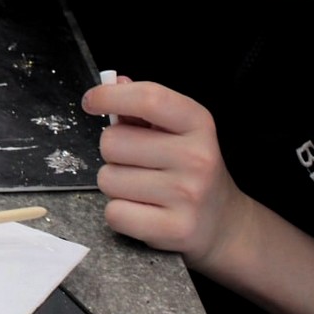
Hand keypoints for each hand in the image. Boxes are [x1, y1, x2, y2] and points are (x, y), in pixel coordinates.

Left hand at [82, 78, 257, 270]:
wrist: (223, 222)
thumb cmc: (188, 168)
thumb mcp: (177, 131)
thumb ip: (143, 107)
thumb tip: (113, 83)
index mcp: (198, 123)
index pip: (148, 98)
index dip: (110, 96)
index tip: (91, 101)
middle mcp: (197, 157)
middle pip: (112, 141)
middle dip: (112, 151)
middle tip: (135, 162)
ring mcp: (187, 195)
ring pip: (108, 179)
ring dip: (115, 184)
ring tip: (142, 188)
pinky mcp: (174, 229)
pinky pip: (114, 213)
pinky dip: (119, 213)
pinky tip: (142, 211)